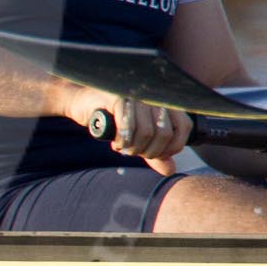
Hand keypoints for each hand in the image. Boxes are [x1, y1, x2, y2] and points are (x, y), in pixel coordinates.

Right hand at [72, 89, 192, 165]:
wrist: (83, 103)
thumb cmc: (113, 120)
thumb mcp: (138, 138)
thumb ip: (156, 153)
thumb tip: (170, 170)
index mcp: (165, 101)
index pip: (183, 127)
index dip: (171, 147)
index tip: (155, 154)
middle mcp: (154, 95)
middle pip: (164, 133)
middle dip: (149, 151)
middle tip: (134, 152)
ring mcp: (136, 95)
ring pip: (146, 131)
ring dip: (133, 148)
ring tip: (124, 148)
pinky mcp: (117, 97)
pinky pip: (127, 126)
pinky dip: (122, 141)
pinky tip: (116, 143)